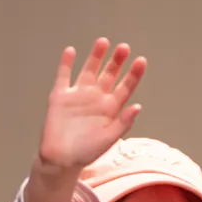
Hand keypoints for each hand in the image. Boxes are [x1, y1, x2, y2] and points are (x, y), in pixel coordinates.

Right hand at [36, 37, 146, 170]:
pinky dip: (66, 64)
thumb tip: (138, 107)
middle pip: (109, 74)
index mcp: (110, 108)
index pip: (125, 87)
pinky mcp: (60, 96)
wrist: (60, 160)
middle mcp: (96, 98)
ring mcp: (78, 95)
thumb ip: (123, 123)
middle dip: (116, 61)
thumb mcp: (108, 140)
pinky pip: (63, 76)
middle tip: (124, 48)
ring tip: (103, 42)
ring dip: (95, 56)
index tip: (141, 61)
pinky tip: (71, 51)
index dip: (133, 74)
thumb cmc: (86, 152)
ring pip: (89, 70)